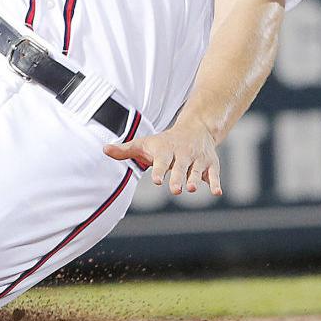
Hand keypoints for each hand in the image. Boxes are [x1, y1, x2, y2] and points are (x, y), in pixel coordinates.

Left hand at [105, 119, 222, 194]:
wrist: (197, 128)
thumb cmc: (165, 141)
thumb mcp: (146, 143)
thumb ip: (126, 149)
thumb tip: (104, 149)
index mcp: (167, 150)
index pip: (162, 161)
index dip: (160, 170)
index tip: (157, 180)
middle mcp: (183, 154)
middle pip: (180, 166)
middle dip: (178, 177)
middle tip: (176, 190)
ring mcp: (198, 159)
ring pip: (197, 170)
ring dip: (195, 178)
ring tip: (192, 188)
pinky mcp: (211, 164)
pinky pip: (214, 174)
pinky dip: (216, 182)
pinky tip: (217, 192)